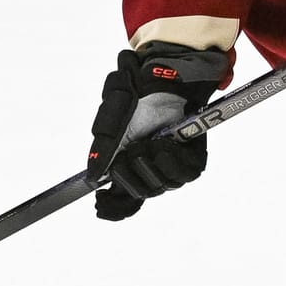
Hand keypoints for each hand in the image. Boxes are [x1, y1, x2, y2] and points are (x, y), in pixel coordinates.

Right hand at [86, 43, 228, 220]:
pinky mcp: (192, 160)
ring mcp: (170, 166)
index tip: (101, 206)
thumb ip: (103, 145)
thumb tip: (93, 177)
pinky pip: (184, 174)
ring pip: (161, 186)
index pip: (120, 202)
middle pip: (140, 194)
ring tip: (151, 141)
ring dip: (152, 163)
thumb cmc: (138, 94)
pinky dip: (172, 158)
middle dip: (132, 174)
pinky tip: (165, 141)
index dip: (113, 208)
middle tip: (132, 150)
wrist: (167, 76)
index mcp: (126, 164)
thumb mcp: (112, 114)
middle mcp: (148, 169)